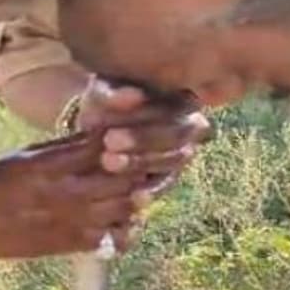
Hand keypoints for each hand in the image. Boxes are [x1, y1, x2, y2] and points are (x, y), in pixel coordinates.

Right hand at [0, 133, 145, 258]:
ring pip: (125, 208)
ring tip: (131, 191)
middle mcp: (65, 193)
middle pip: (123, 178)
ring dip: (134, 198)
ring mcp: (70, 222)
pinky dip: (123, 229)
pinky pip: (113, 239)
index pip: (106, 146)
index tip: (128, 138)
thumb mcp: (26, 155)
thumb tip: (103, 133)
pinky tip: (118, 220)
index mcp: (53, 165)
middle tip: (141, 165)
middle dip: (136, 169)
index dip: (125, 140)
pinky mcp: (70, 245)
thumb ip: (64, 147)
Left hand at [75, 77, 210, 198]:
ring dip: (140, 162)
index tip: (112, 124)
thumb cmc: (105, 100)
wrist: (98, 125)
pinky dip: (150, 193)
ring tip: (107, 162)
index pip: (170, 107)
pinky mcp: (170, 176)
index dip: (142, 114)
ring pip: (171, 160)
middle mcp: (191, 125)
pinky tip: (135, 198)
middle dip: (141, 139)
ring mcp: (183, 152)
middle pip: (174, 134)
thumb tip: (133, 96)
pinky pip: (164, 184)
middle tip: (108, 141)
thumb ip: (114, 94)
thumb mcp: (103, 90)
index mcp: (183, 97)